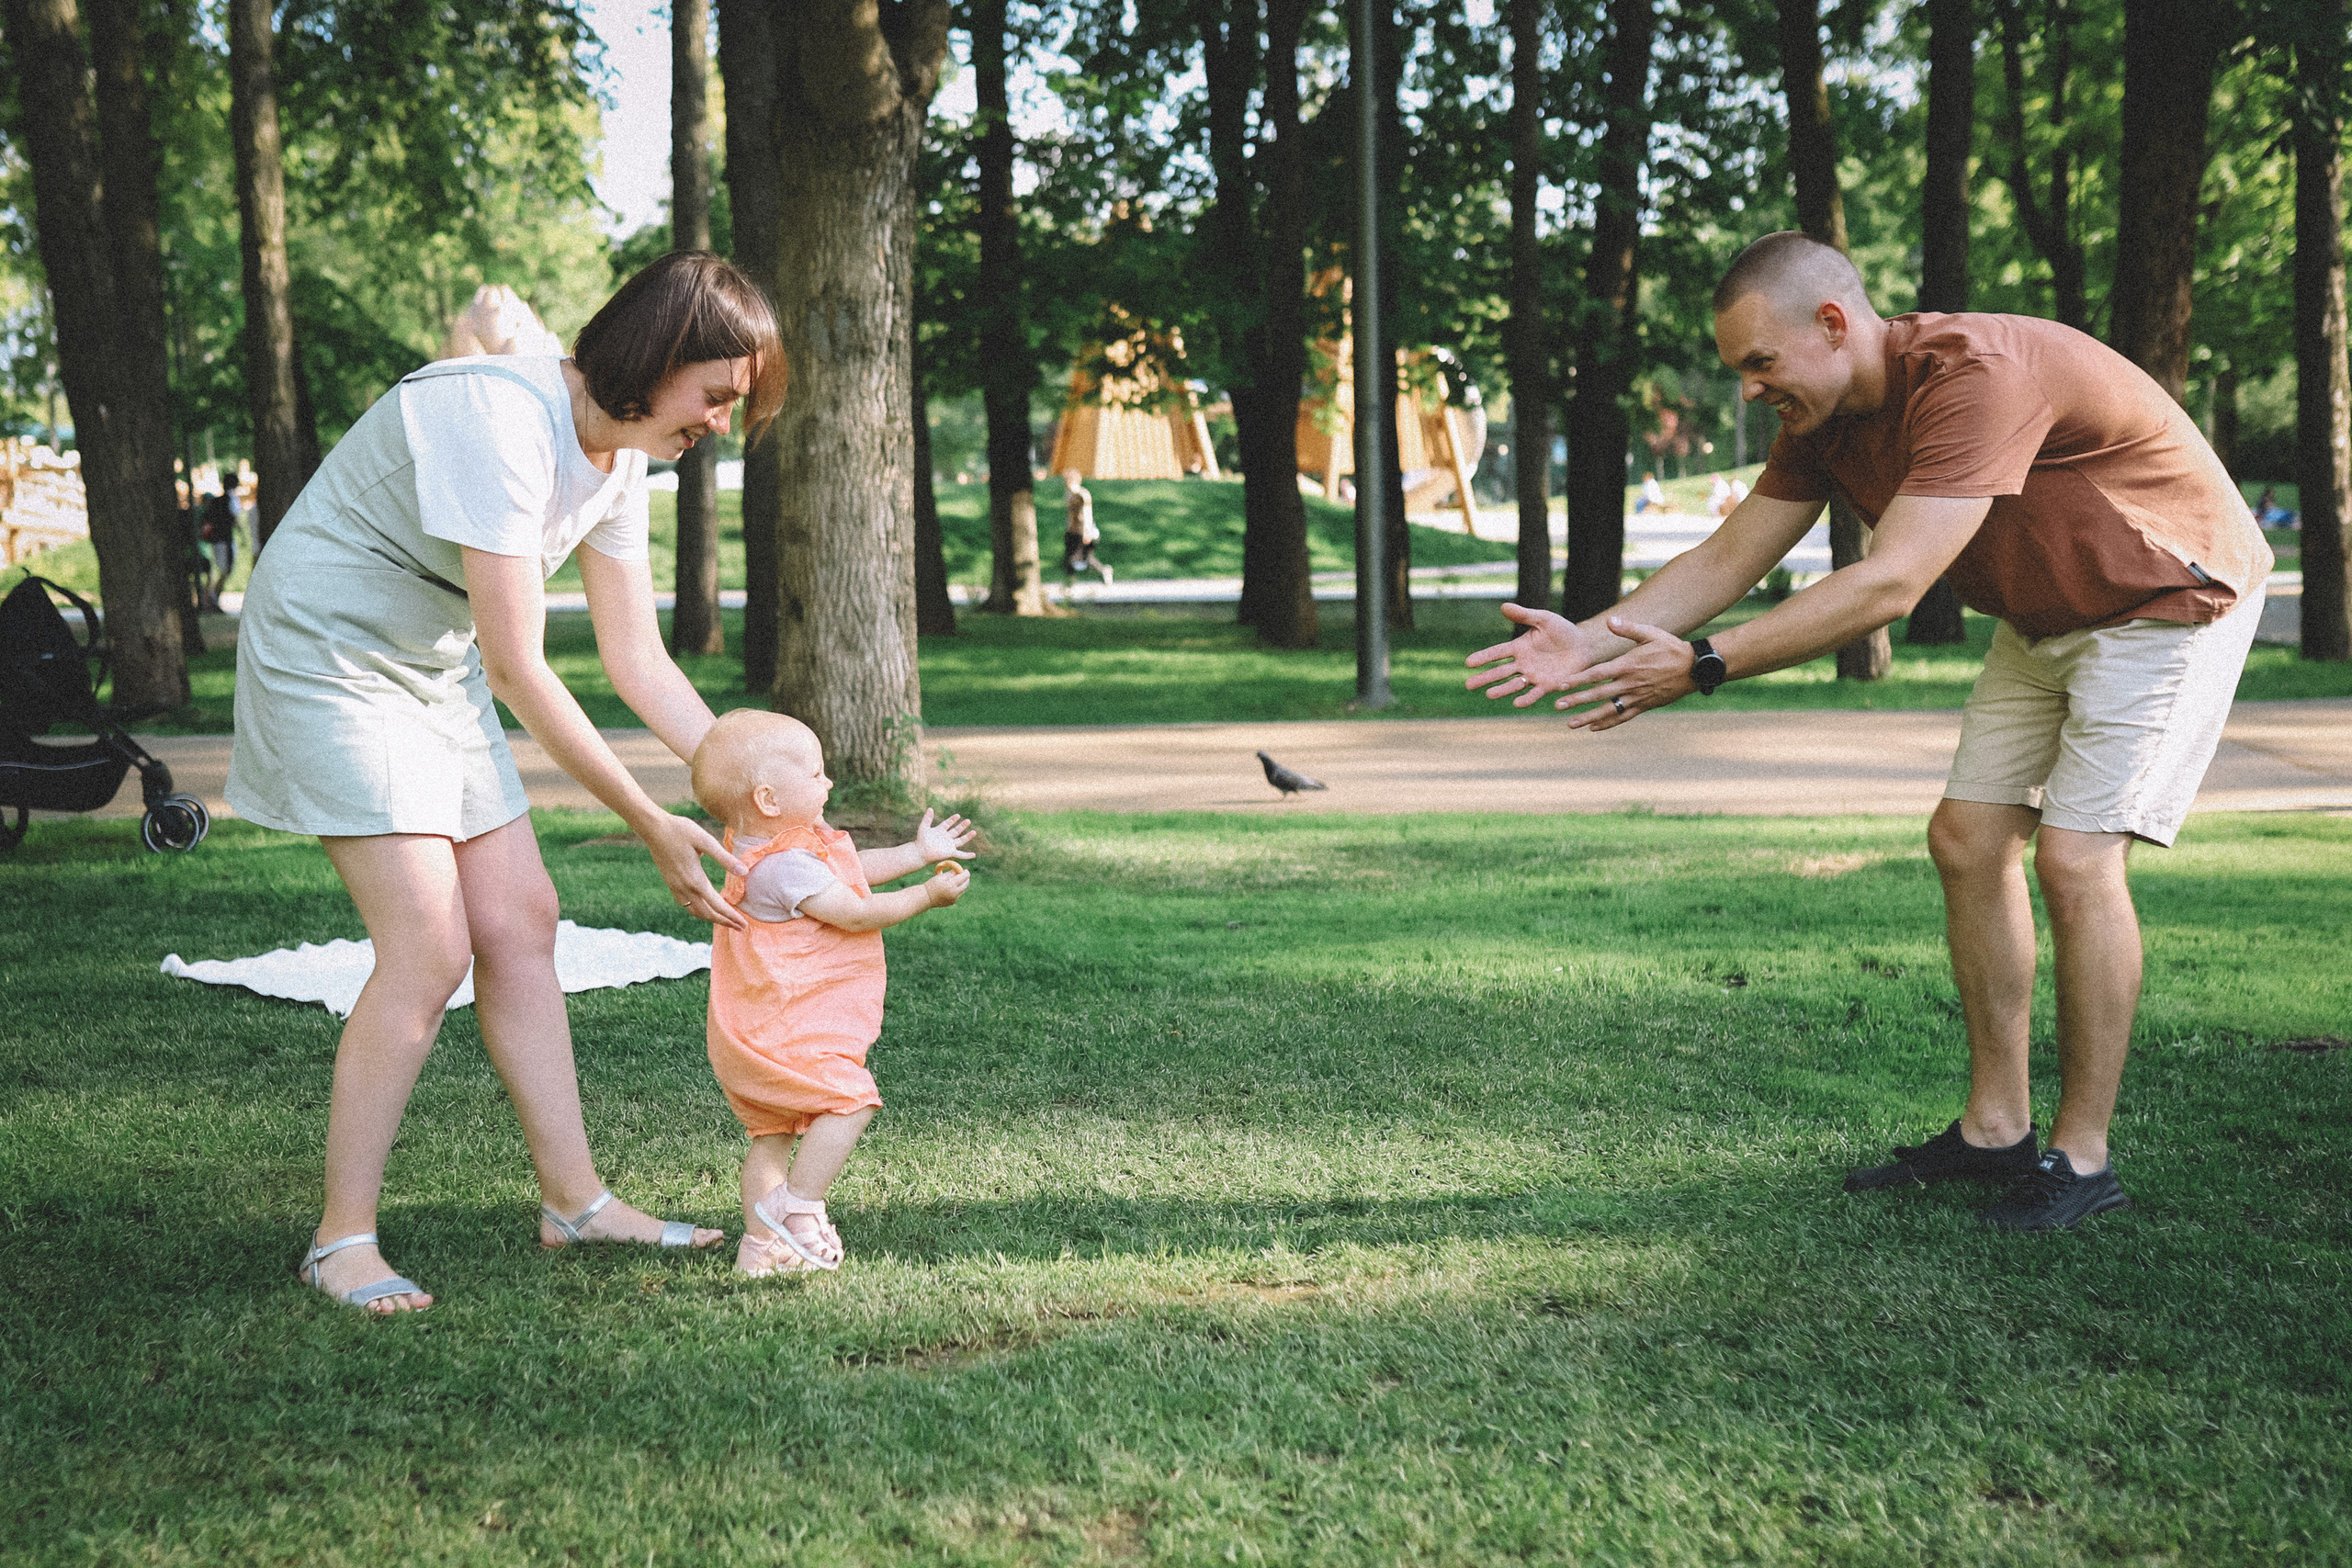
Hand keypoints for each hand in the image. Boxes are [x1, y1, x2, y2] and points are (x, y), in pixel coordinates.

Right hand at [642, 812, 749, 929]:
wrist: (654, 828)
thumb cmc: (681, 830)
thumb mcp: (706, 841)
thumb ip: (725, 858)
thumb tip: (744, 872)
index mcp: (695, 880)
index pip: (717, 905)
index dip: (732, 916)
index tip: (744, 925)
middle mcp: (684, 888)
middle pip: (706, 913)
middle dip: (724, 922)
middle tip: (740, 927)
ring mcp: (675, 887)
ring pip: (694, 911)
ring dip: (711, 918)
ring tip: (725, 921)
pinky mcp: (670, 883)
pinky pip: (685, 904)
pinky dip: (698, 911)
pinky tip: (704, 907)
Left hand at [910, 808, 976, 863]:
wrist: (920, 852)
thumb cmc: (921, 841)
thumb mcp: (924, 827)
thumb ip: (927, 818)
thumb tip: (930, 808)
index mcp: (940, 831)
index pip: (948, 823)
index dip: (952, 819)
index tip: (958, 815)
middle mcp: (946, 838)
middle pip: (956, 831)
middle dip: (962, 826)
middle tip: (968, 821)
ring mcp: (949, 845)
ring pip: (961, 840)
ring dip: (967, 837)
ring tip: (974, 832)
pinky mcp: (950, 852)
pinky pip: (960, 854)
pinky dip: (967, 855)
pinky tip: (973, 855)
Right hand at [925, 863, 970, 906]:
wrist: (926, 897)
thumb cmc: (932, 884)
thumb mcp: (941, 876)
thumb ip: (951, 872)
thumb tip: (960, 869)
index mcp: (951, 885)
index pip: (964, 877)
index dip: (966, 872)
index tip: (965, 870)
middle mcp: (954, 893)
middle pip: (966, 884)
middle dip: (966, 878)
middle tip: (963, 874)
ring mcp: (954, 898)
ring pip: (963, 889)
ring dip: (962, 884)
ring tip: (957, 880)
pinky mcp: (953, 902)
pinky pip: (958, 894)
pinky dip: (957, 890)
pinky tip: (951, 887)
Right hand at [1464, 603, 1597, 706]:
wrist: (1584, 645)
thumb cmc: (1563, 630)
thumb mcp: (1544, 619)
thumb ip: (1524, 615)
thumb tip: (1503, 606)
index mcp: (1519, 647)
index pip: (1497, 653)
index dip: (1483, 657)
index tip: (1468, 663)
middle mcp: (1523, 664)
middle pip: (1500, 672)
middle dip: (1485, 678)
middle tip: (1469, 685)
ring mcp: (1534, 676)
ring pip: (1514, 684)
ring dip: (1502, 690)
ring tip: (1489, 694)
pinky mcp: (1547, 685)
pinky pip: (1535, 693)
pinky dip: (1526, 699)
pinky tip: (1516, 703)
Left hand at [1555, 617, 1696, 729]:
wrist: (1694, 668)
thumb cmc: (1670, 648)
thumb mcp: (1651, 633)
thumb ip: (1628, 628)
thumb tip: (1609, 620)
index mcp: (1628, 665)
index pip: (1598, 674)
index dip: (1579, 680)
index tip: (1562, 686)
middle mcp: (1630, 683)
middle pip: (1599, 694)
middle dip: (1577, 701)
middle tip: (1558, 706)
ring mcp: (1637, 697)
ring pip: (1609, 710)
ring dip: (1589, 718)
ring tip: (1571, 724)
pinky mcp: (1645, 705)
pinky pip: (1624, 716)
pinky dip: (1609, 723)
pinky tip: (1594, 728)